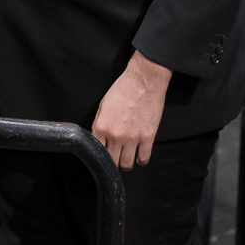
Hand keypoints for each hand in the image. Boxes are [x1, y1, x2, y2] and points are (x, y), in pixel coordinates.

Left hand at [91, 50, 171, 168]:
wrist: (144, 80)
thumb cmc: (123, 89)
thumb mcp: (103, 104)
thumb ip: (99, 123)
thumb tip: (98, 138)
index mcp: (102, 127)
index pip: (97, 152)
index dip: (100, 155)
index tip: (103, 157)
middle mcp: (116, 135)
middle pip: (112, 162)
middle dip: (112, 163)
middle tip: (115, 159)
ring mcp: (133, 138)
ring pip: (127, 164)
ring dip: (126, 164)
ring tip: (127, 159)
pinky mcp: (148, 137)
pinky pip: (144, 158)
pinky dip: (141, 161)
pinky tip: (139, 157)